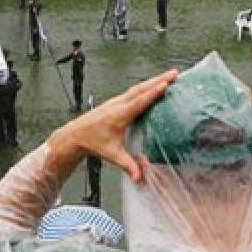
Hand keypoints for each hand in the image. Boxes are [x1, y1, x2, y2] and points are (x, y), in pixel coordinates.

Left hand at [47, 70, 177, 182]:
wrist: (76, 135)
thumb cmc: (93, 143)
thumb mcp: (113, 155)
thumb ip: (128, 165)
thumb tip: (140, 178)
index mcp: (120, 115)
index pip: (140, 102)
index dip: (153, 93)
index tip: (166, 83)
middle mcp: (119, 104)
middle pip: (141, 89)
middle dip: (158, 79)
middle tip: (175, 73)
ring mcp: (116, 101)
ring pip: (137, 88)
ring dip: (153, 80)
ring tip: (169, 75)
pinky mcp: (115, 102)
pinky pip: (133, 91)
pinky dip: (145, 86)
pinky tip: (153, 85)